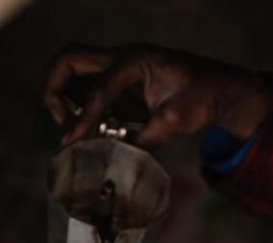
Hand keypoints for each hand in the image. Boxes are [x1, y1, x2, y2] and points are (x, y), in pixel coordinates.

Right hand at [40, 43, 272, 146]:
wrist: (220, 89)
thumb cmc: (203, 96)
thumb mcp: (176, 119)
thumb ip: (147, 134)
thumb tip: (118, 154)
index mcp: (133, 60)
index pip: (97, 90)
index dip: (83, 119)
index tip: (73, 143)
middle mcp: (121, 58)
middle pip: (67, 60)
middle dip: (53, 88)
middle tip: (60, 121)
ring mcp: (118, 70)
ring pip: (72, 72)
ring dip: (62, 97)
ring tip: (73, 128)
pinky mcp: (120, 86)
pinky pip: (87, 91)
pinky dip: (79, 109)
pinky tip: (89, 131)